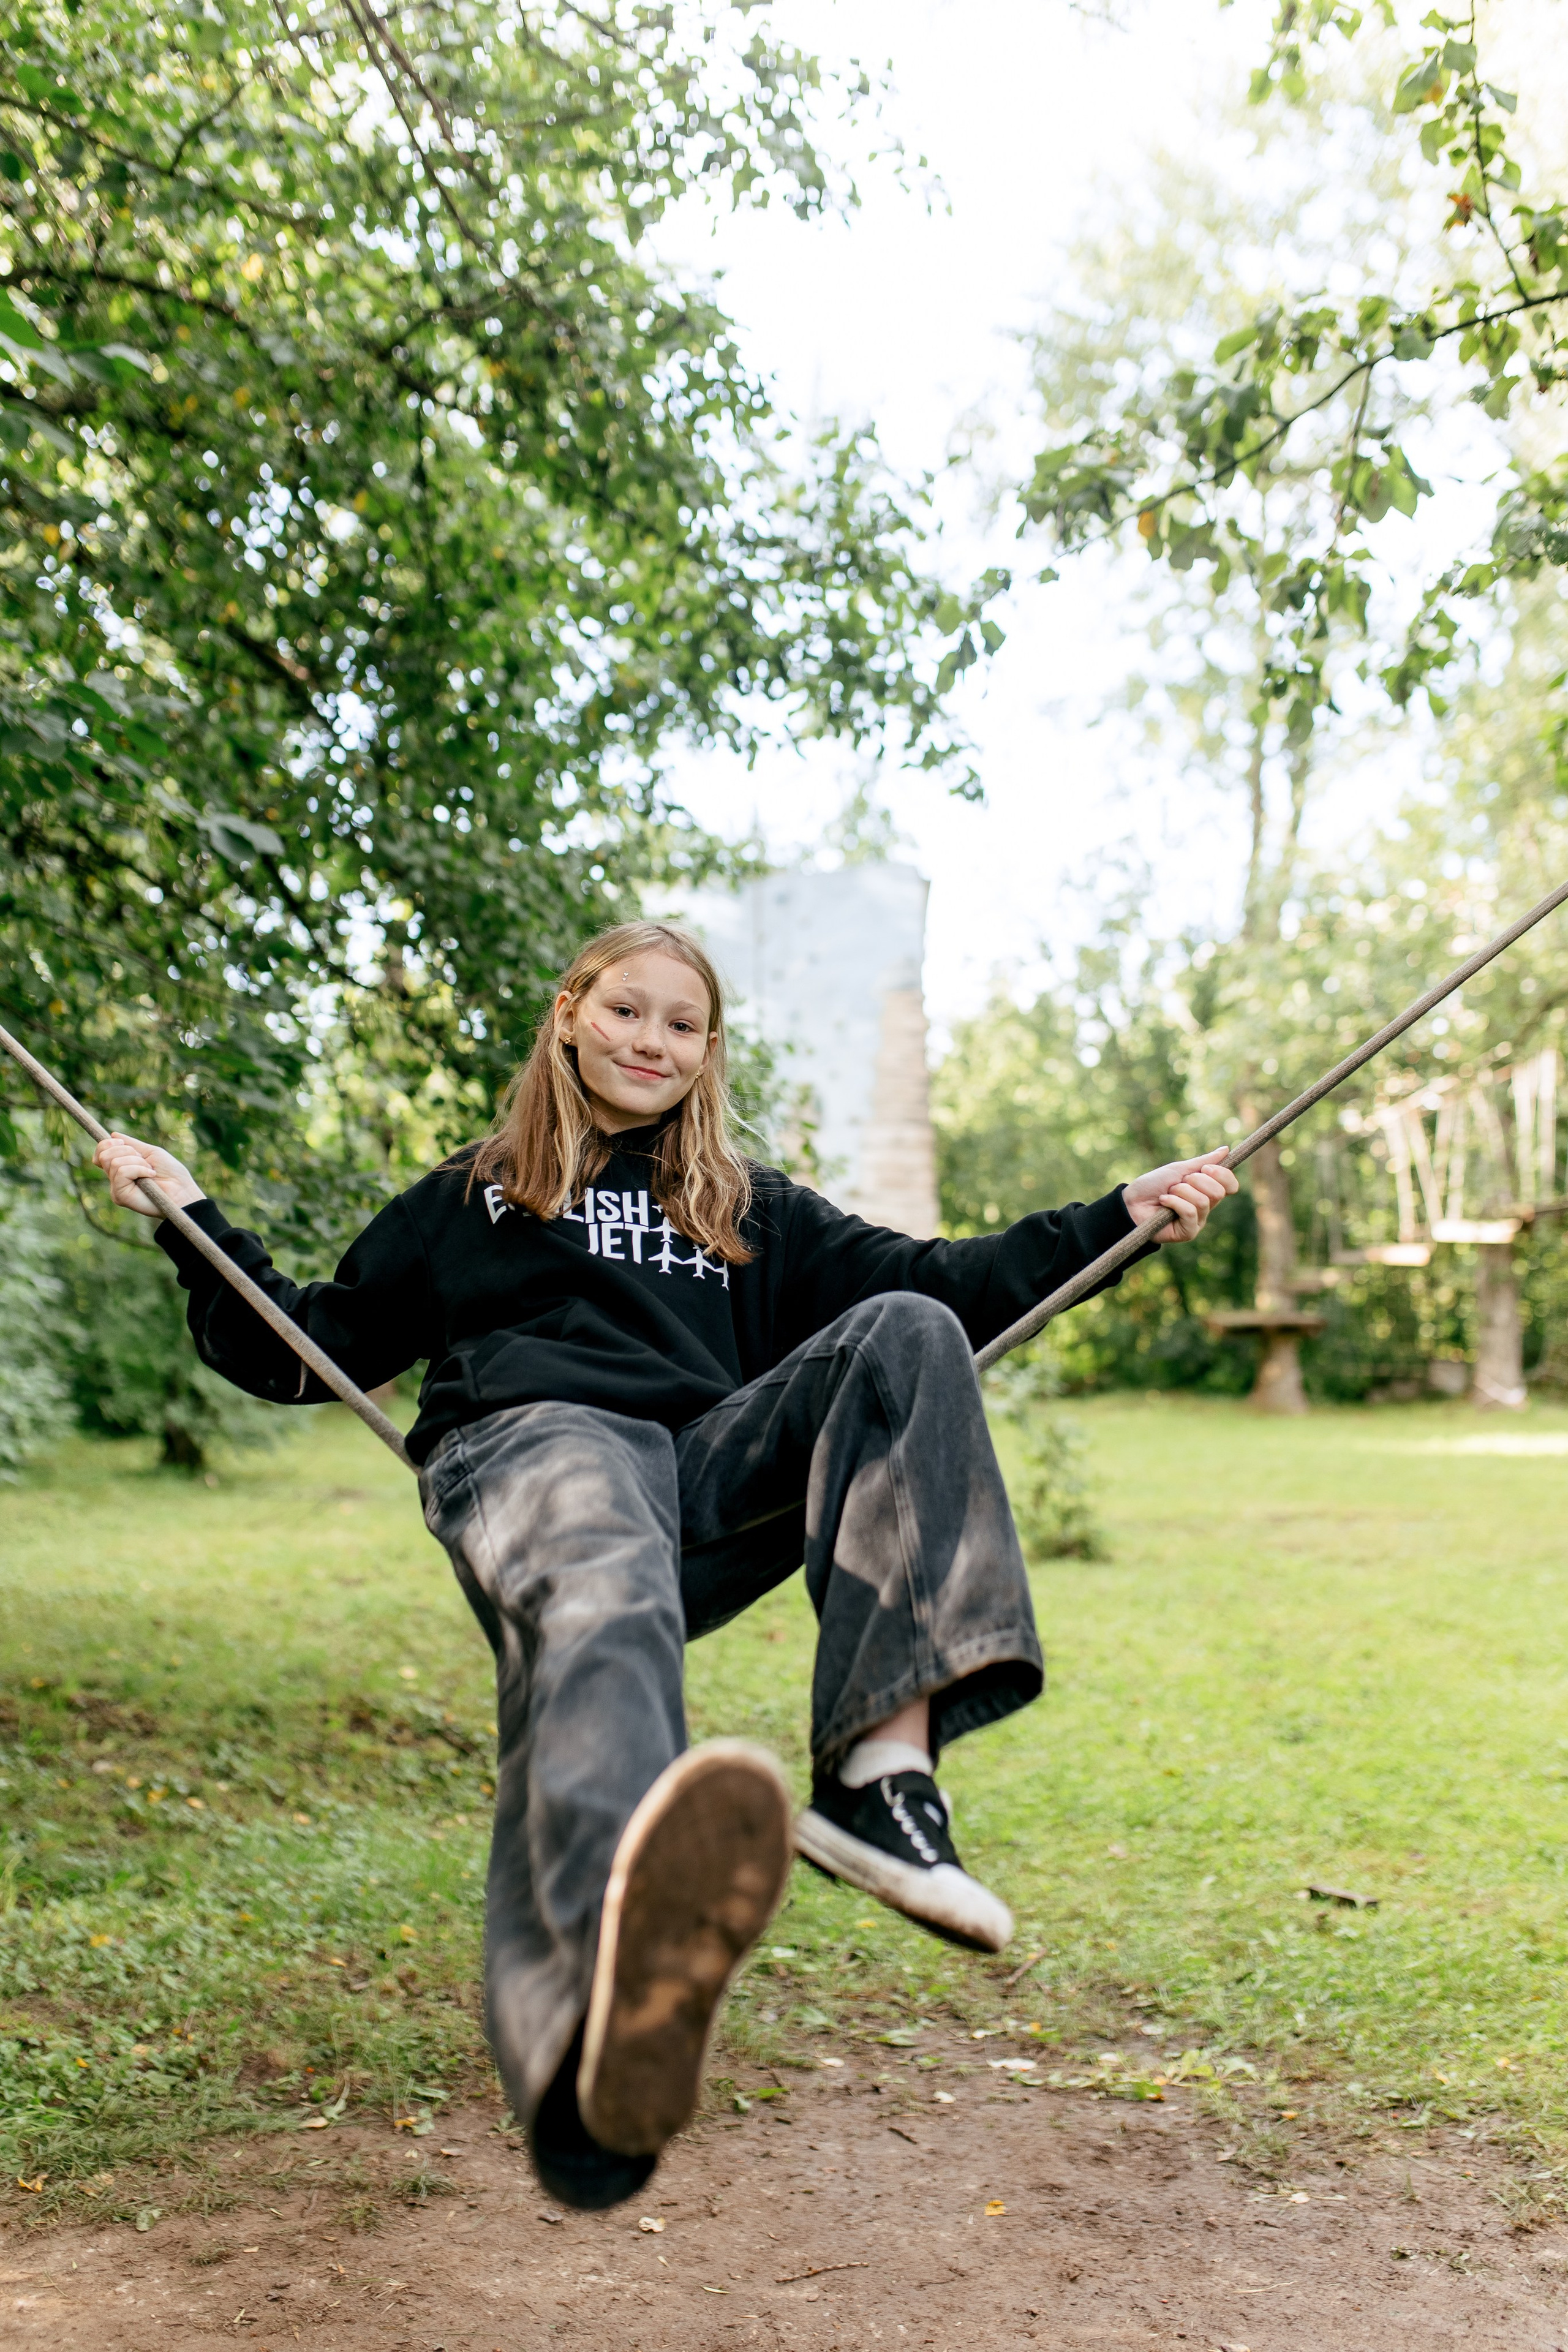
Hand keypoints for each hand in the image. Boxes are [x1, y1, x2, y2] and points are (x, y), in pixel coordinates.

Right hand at [93, 1132, 205, 1219]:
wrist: (182, 1191)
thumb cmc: (171, 1173)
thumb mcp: (150, 1152)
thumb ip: (131, 1144)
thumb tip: (113, 1134)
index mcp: (121, 1168)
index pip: (100, 1154)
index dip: (106, 1144)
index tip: (123, 1143)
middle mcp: (116, 1178)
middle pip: (104, 1155)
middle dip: (128, 1151)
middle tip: (145, 1161)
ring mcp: (116, 1188)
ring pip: (114, 1162)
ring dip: (137, 1161)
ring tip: (150, 1171)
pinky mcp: (119, 1196)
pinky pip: (122, 1172)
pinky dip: (139, 1169)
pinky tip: (150, 1177)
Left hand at [1123, 1148, 1237, 1244]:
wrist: (1131, 1201)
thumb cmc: (1153, 1185)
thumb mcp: (1179, 1169)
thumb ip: (1203, 1162)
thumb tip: (1226, 1150)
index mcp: (1207, 1191)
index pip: (1230, 1185)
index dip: (1222, 1174)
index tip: (1205, 1168)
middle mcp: (1206, 1207)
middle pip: (1218, 1192)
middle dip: (1195, 1181)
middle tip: (1177, 1183)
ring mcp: (1198, 1221)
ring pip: (1203, 1201)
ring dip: (1181, 1192)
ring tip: (1167, 1193)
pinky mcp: (1188, 1232)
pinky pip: (1190, 1212)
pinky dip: (1174, 1202)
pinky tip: (1163, 1201)